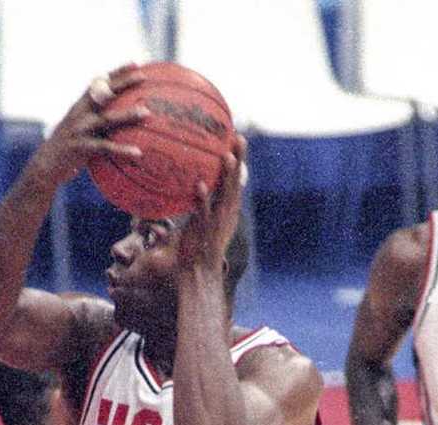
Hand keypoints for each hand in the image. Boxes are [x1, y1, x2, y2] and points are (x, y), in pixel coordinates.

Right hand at [32, 63, 148, 186]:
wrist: (45, 166)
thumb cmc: (67, 150)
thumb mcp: (79, 130)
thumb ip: (96, 123)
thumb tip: (119, 122)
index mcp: (81, 106)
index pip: (100, 83)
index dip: (117, 72)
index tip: (136, 64)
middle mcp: (80, 113)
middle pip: (104, 93)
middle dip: (123, 83)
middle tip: (143, 77)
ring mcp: (80, 129)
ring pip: (108, 119)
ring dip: (128, 114)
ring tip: (147, 113)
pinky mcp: (81, 148)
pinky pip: (106, 147)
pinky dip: (122, 149)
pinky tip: (138, 152)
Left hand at [177, 136, 246, 275]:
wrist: (198, 273)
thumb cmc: (198, 247)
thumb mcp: (205, 220)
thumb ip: (205, 202)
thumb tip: (197, 183)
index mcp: (228, 210)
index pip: (236, 181)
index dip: (239, 161)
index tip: (239, 139)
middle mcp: (226, 214)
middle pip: (235, 183)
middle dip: (239, 161)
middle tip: (240, 138)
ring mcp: (216, 222)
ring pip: (224, 195)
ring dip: (226, 176)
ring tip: (227, 156)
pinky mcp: (203, 232)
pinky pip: (203, 212)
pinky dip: (203, 199)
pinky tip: (200, 185)